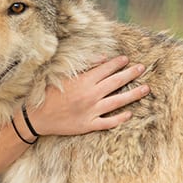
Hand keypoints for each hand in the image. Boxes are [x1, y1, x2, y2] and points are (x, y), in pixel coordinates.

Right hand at [26, 55, 149, 135]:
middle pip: (116, 82)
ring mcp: (91, 111)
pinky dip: (119, 118)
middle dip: (130, 74)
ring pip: (117, 102)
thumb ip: (84, 66)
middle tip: (142, 68)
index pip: (106, 69)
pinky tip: (129, 114)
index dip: (117, 63)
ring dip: (133, 95)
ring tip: (145, 89)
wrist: (37, 117)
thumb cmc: (48, 94)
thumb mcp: (63, 75)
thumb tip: (103, 58)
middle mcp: (90, 95)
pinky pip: (108, 122)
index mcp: (83, 81)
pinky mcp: (88, 124)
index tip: (126, 59)